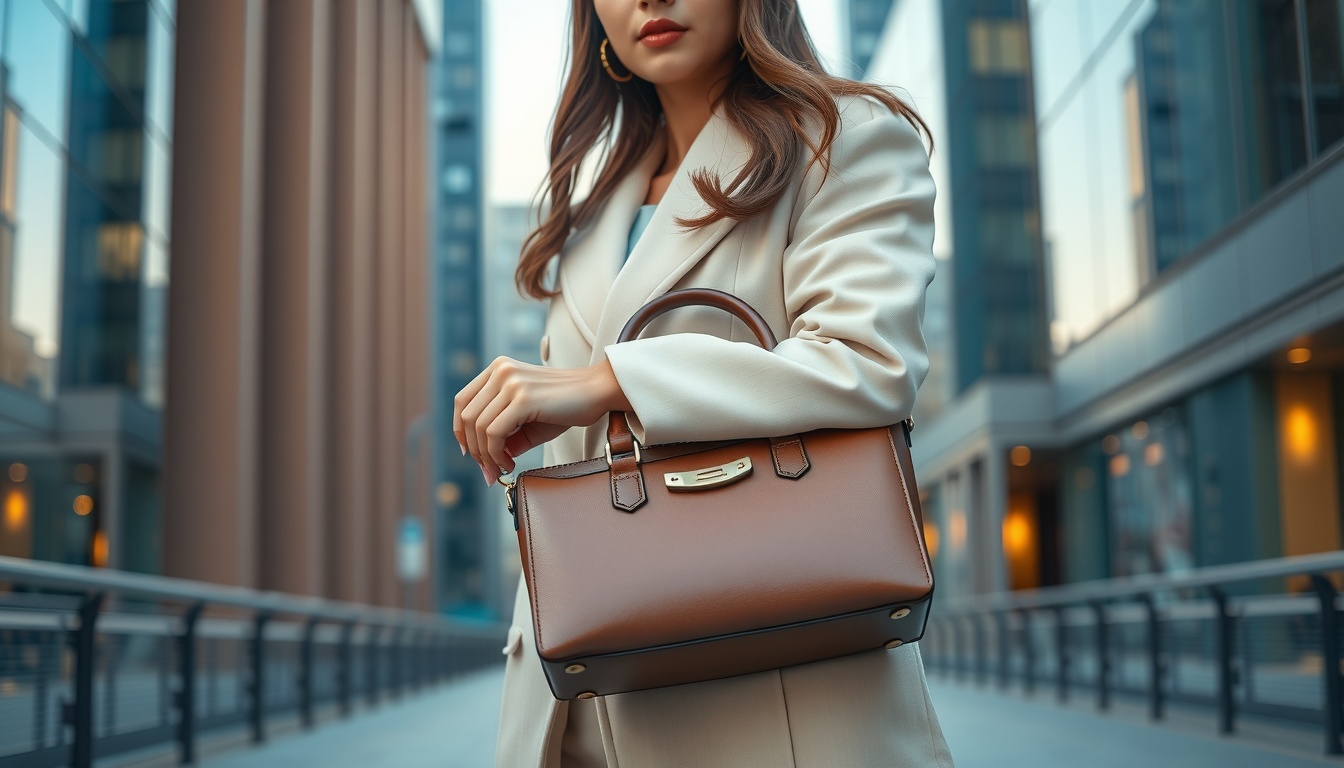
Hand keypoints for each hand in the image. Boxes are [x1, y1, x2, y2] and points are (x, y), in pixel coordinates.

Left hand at [453, 357, 631, 485]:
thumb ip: (504, 433)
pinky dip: (497, 454)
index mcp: (498, 369)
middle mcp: (501, 371)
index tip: (470, 453)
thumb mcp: (527, 418)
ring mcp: (510, 381)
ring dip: (487, 456)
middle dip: (474, 449)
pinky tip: (510, 463)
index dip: (460, 431)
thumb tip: (485, 460)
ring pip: (479, 427)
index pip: (463, 401)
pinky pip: (495, 432)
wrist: (597, 392)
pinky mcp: (522, 397)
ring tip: (502, 469)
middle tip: (488, 471)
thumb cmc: (565, 406)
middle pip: (467, 416)